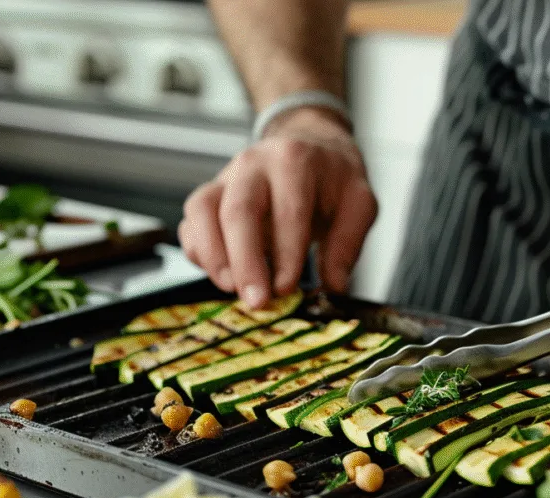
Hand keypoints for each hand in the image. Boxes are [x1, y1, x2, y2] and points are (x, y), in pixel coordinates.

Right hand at [179, 108, 377, 308]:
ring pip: (203, 210)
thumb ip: (348, 243)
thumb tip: (334, 285)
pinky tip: (220, 275)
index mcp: (295, 161)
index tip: (286, 289)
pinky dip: (198, 251)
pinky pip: (191, 221)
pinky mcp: (210, 194)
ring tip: (231, 289)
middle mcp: (254, 164)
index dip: (286, 253)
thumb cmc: (332, 178)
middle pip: (238, 210)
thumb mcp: (358, 202)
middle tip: (256, 300)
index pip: (288, 210)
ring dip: (213, 255)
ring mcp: (226, 177)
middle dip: (245, 261)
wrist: (308, 145)